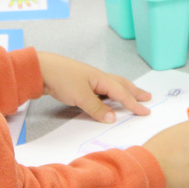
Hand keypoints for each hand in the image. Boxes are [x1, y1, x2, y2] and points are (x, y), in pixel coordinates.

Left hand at [36, 52, 151, 123]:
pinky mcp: (80, 83)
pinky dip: (110, 94)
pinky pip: (102, 89)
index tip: (146, 112)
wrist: (40, 69)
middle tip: (148, 97)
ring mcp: (89, 79)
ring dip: (124, 91)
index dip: (134, 104)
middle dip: (135, 92)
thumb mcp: (81, 96)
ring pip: (112, 86)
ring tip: (132, 96)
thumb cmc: (61, 79)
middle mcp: (98, 77)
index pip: (122, 93)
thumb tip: (113, 118)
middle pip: (121, 85)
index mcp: (101, 79)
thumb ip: (97, 108)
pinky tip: (107, 98)